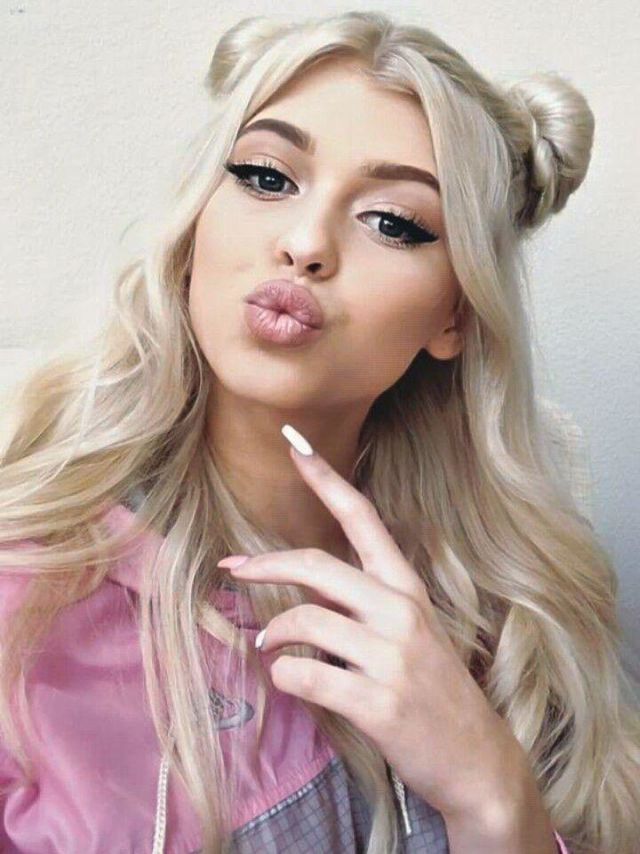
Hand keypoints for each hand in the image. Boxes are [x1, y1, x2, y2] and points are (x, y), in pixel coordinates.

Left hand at [217, 424, 534, 824]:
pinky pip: (305, 676)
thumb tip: (301, 590)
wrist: (476, 758)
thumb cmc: (435, 689)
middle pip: (316, 565)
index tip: (295, 444)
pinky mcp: (378, 703)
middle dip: (265, 564)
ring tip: (268, 646)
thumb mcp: (411, 632)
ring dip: (273, 634)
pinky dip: (285, 676)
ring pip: (304, 621)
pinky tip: (292, 680)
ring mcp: (392, 657)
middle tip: (232, 568)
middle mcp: (401, 612)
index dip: (326, 479)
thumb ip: (363, 603)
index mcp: (407, 588)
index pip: (363, 518)